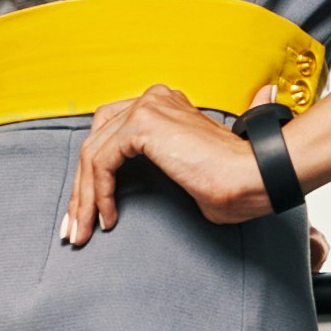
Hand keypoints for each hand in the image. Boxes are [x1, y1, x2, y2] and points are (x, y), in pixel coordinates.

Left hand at [60, 84, 278, 246]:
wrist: (255, 178)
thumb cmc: (230, 184)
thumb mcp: (182, 173)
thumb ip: (152, 169)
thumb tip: (117, 191)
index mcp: (163, 106)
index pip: (110, 135)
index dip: (93, 176)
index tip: (87, 214)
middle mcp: (153, 99)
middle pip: (96, 143)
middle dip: (81, 189)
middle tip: (75, 228)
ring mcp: (148, 106)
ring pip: (93, 154)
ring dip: (84, 197)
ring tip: (83, 231)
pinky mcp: (144, 123)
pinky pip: (103, 161)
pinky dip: (99, 192)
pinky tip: (108, 217)